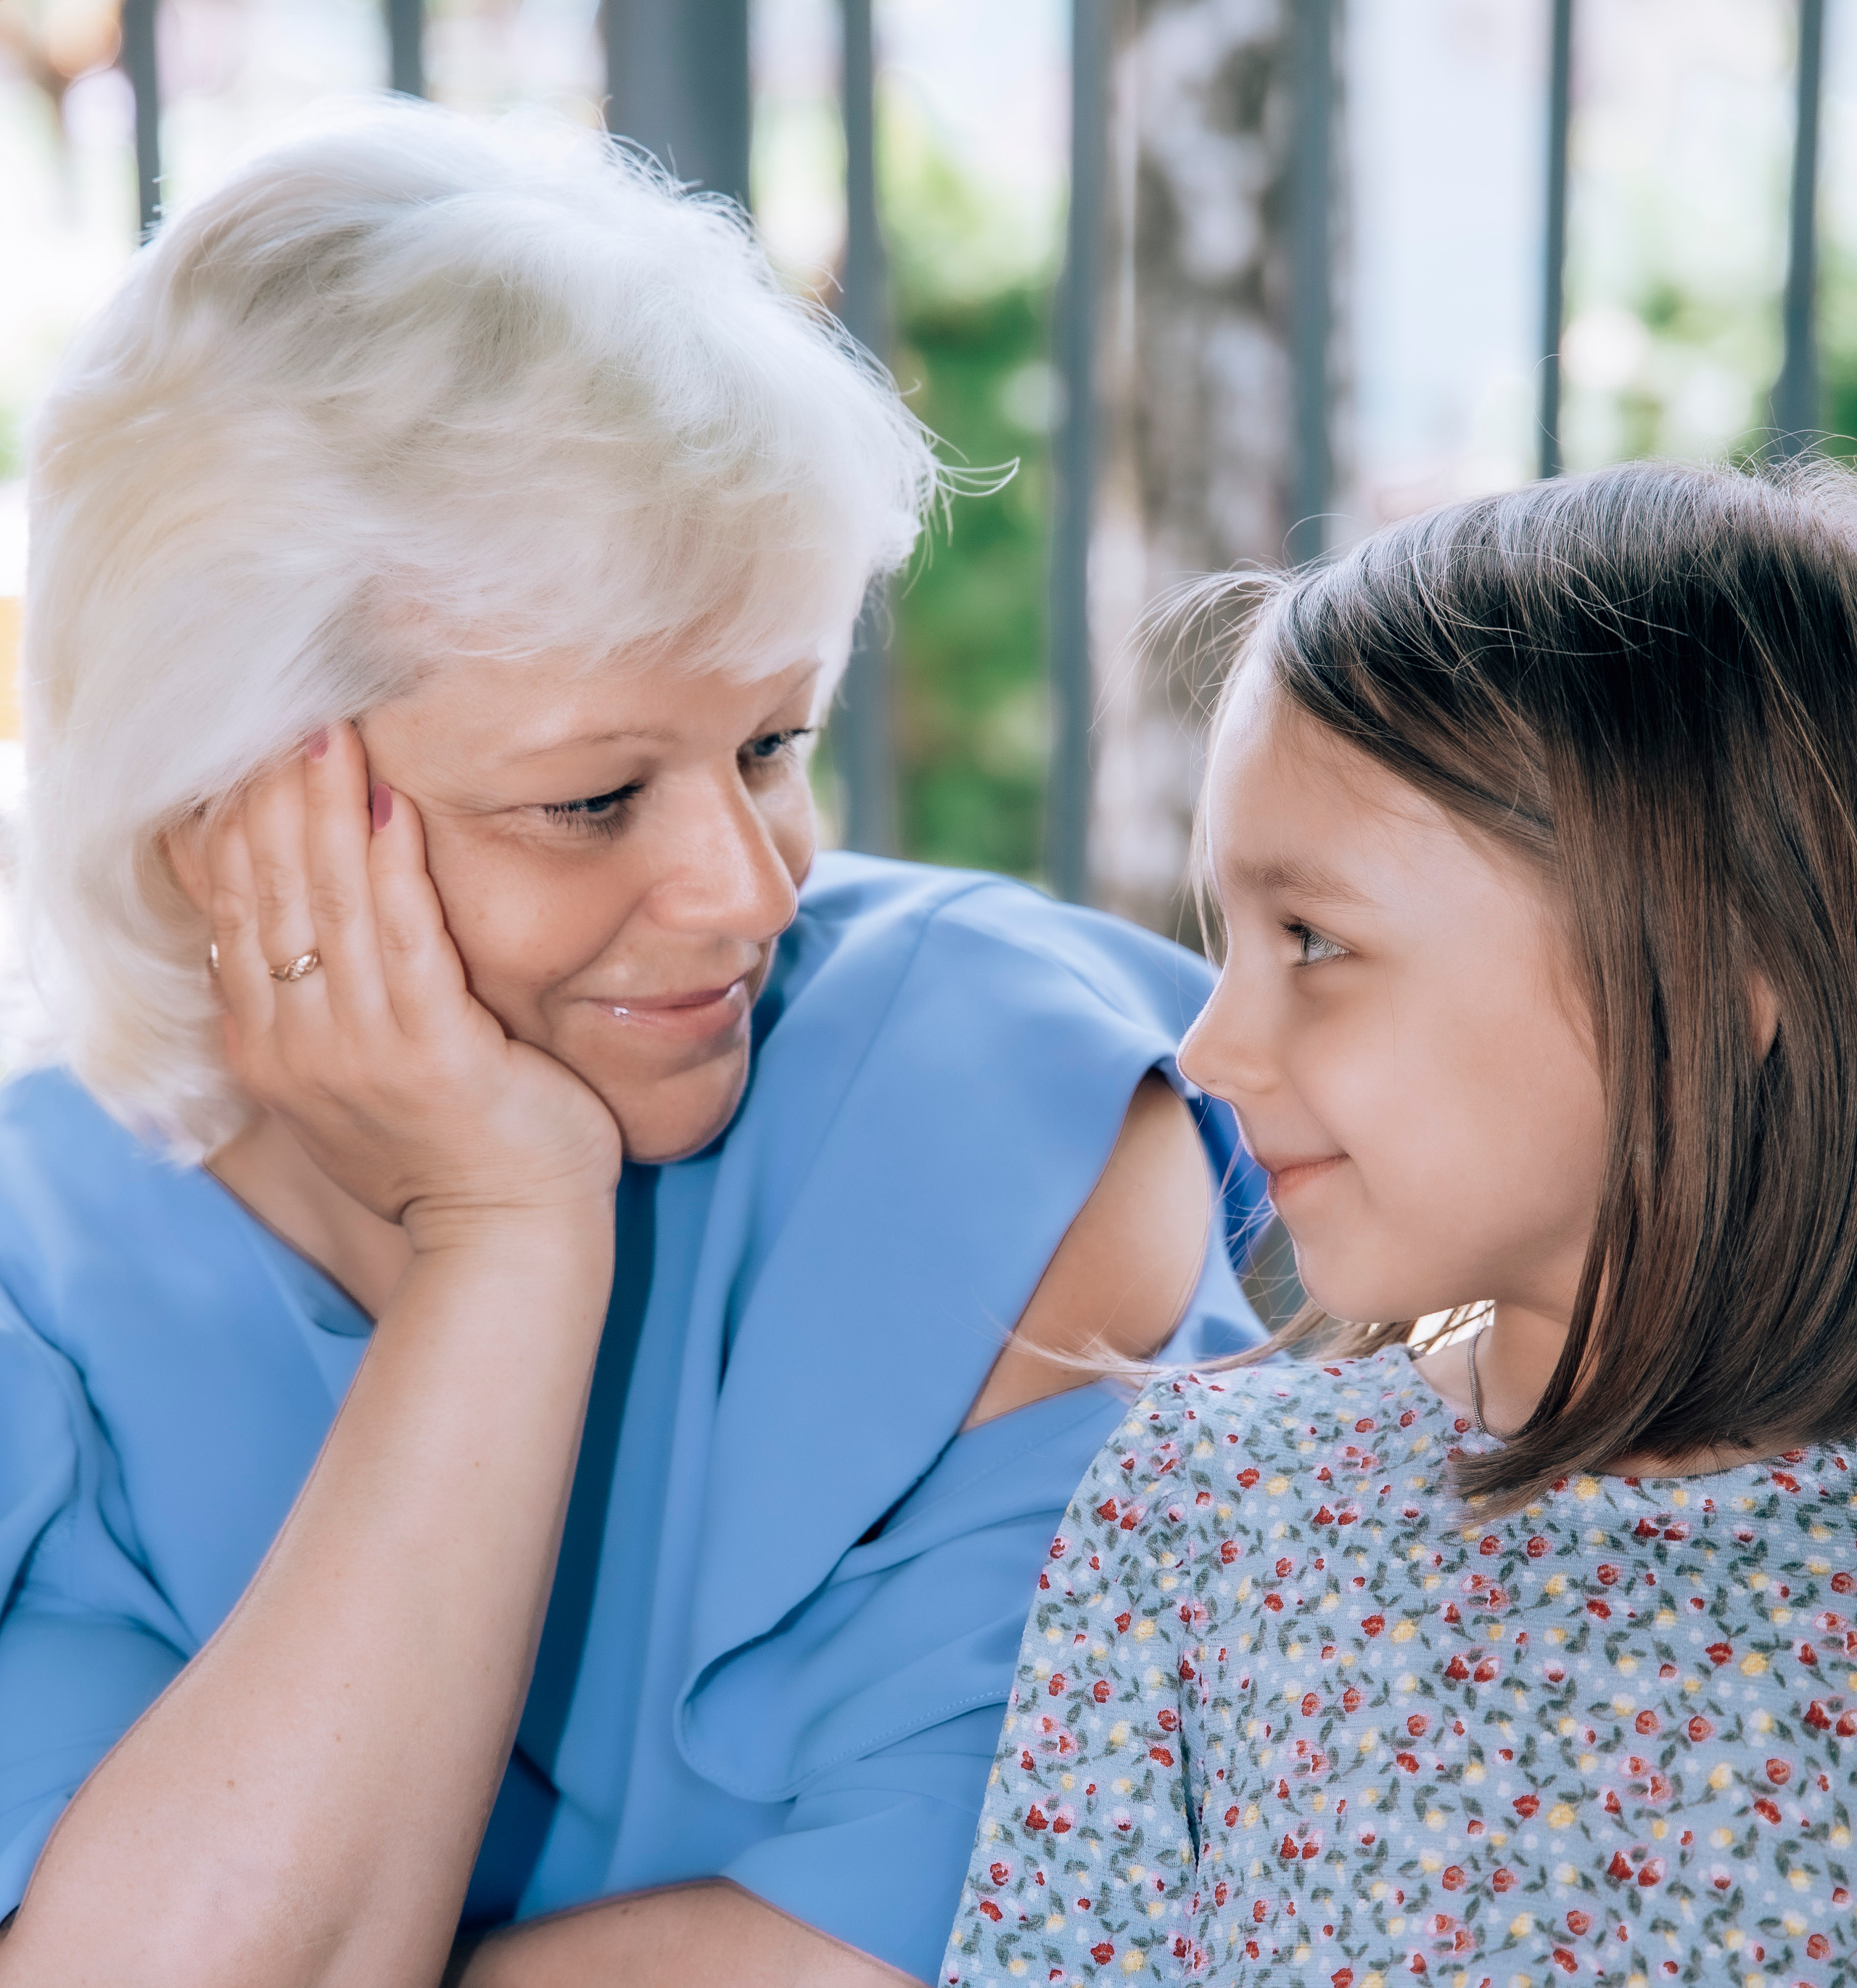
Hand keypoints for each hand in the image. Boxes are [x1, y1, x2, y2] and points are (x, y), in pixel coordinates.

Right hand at [195, 724, 621, 1247]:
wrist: (507, 1239)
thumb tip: (280, 933)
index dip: (240, 829)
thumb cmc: (448, 1153)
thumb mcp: (351, 1083)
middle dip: (277, 799)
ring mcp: (361, 1050)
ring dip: (329, 811)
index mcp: (272, 1050)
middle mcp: (299, 1046)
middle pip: (274, 897)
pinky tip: (394, 804)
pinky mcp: (432, 1052)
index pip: (237, 915)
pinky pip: (405, 941)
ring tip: (328, 731)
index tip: (249, 755)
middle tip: (286, 713)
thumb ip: (311, 1011)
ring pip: (332, 906)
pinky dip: (396, 868)